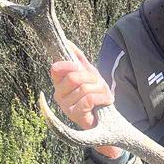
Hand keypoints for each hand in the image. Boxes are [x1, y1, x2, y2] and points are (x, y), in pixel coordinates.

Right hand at [50, 43, 120, 157]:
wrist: (105, 121)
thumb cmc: (95, 97)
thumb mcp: (89, 75)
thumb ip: (79, 60)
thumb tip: (68, 42)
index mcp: (59, 84)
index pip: (56, 68)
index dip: (69, 64)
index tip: (81, 68)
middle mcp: (58, 95)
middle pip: (74, 76)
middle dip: (93, 78)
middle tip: (99, 86)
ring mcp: (65, 106)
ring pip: (84, 87)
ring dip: (101, 89)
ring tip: (104, 96)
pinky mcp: (75, 115)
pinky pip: (89, 98)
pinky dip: (103, 97)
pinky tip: (107, 101)